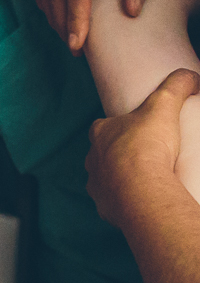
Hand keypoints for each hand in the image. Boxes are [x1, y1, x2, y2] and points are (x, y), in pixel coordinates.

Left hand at [86, 69, 199, 226]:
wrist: (141, 190)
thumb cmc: (147, 147)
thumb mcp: (163, 105)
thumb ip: (175, 86)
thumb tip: (191, 76)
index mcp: (100, 134)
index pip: (102, 126)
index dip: (117, 127)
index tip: (135, 130)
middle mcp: (92, 160)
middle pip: (103, 155)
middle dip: (120, 156)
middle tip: (144, 157)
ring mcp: (96, 185)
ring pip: (106, 180)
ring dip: (121, 180)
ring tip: (145, 180)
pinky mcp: (104, 207)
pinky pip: (113, 204)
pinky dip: (124, 202)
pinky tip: (141, 200)